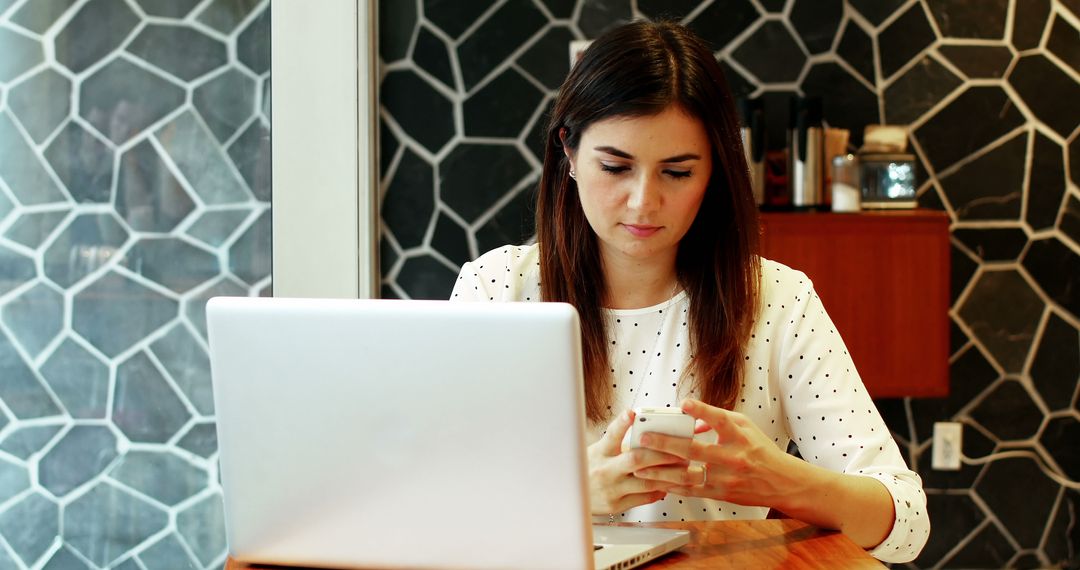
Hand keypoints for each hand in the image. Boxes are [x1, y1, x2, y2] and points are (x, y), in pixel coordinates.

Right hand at [587, 410, 686, 514]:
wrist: (572, 495)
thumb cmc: (590, 469)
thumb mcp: (599, 451)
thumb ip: (620, 444)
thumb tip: (648, 433)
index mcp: (600, 452)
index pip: (611, 434)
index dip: (621, 423)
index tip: (632, 413)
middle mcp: (605, 470)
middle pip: (636, 459)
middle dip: (662, 454)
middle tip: (680, 449)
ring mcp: (611, 489)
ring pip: (646, 481)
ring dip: (668, 474)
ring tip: (682, 467)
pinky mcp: (616, 505)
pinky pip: (644, 498)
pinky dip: (659, 490)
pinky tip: (669, 484)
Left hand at [632, 399, 797, 507]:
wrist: (782, 482)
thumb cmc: (760, 450)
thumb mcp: (746, 426)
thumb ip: (719, 417)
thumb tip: (692, 412)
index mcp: (739, 436)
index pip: (720, 421)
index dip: (702, 411)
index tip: (685, 404)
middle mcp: (732, 457)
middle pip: (695, 450)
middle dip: (666, 444)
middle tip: (645, 438)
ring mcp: (725, 478)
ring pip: (687, 475)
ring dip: (661, 471)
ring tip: (640, 467)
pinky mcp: (721, 494)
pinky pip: (692, 491)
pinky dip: (672, 487)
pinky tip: (656, 482)